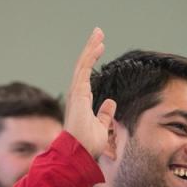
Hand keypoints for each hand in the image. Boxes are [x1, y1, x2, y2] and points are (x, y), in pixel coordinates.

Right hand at [63, 27, 115, 158]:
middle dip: (90, 51)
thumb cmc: (87, 145)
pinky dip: (90, 57)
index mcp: (82, 102)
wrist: (79, 153)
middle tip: (98, 34)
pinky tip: (98, 46)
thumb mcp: (100, 127)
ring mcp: (76, 94)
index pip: (86, 77)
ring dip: (90, 49)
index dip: (92, 61)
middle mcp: (77, 96)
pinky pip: (84, 71)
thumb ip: (104, 115)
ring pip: (82, 66)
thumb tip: (110, 103)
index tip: (100, 48)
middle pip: (83, 68)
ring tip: (98, 34)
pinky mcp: (78, 94)